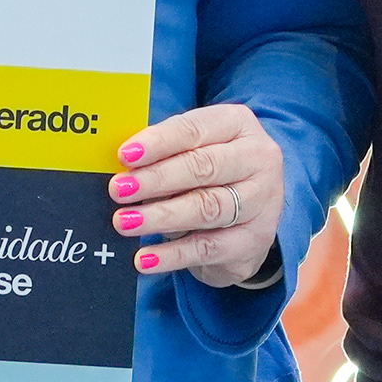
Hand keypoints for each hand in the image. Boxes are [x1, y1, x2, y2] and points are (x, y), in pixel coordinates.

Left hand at [113, 103, 284, 286]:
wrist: (251, 216)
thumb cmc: (211, 173)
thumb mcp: (193, 151)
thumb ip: (163, 153)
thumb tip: (123, 169)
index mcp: (238, 124)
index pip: (195, 129)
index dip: (158, 142)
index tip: (125, 155)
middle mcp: (258, 159)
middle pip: (204, 167)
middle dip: (157, 178)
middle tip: (119, 189)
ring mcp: (262, 201)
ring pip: (207, 208)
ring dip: (161, 216)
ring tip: (125, 222)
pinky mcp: (255, 240)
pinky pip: (208, 248)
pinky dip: (173, 254)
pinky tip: (145, 258)